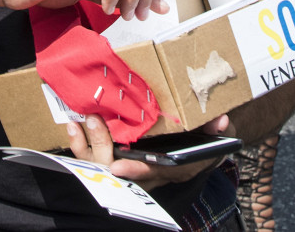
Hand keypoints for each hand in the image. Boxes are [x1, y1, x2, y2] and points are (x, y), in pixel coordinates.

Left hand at [65, 113, 229, 187]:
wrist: (200, 152)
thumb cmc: (206, 145)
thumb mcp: (217, 140)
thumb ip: (218, 132)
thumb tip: (221, 121)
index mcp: (173, 168)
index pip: (154, 173)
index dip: (137, 170)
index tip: (118, 167)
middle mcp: (150, 174)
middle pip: (122, 173)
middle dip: (104, 150)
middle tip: (93, 124)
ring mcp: (134, 170)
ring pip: (106, 168)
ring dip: (88, 149)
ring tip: (77, 126)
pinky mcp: (122, 162)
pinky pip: (98, 159)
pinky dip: (84, 146)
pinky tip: (74, 128)